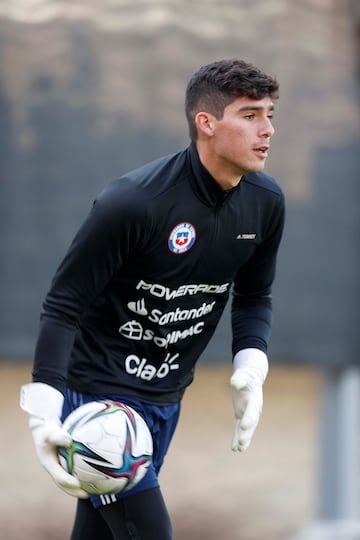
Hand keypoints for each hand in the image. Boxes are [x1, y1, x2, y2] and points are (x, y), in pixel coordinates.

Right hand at [20, 383, 87, 497]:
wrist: (44, 428)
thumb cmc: (47, 430)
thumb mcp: (50, 432)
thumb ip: (58, 436)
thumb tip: (70, 441)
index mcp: (49, 464)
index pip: (59, 477)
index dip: (68, 483)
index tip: (78, 485)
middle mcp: (54, 468)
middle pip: (64, 484)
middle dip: (74, 491)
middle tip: (87, 495)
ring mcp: (58, 467)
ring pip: (69, 479)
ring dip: (79, 486)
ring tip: (93, 489)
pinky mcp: (64, 463)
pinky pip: (73, 471)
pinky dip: (81, 475)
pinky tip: (94, 474)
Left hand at [230, 349, 267, 451]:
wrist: (251, 378)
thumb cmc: (246, 376)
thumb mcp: (242, 375)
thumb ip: (239, 379)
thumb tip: (235, 382)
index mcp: (255, 399)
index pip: (252, 411)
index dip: (249, 419)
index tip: (243, 426)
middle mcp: (254, 409)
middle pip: (251, 423)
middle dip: (246, 433)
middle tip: (241, 442)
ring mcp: (248, 414)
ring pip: (247, 429)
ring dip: (243, 439)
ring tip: (239, 449)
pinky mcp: (242, 416)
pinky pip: (239, 429)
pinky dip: (237, 437)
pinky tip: (234, 449)